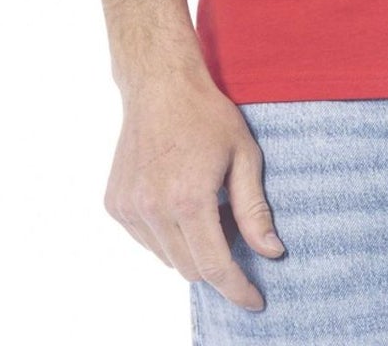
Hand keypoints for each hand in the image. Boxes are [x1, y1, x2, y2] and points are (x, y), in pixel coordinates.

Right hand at [104, 61, 284, 310]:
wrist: (159, 84)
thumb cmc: (207, 115)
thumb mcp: (244, 155)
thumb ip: (255, 209)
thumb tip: (271, 253)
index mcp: (188, 199)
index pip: (214, 267)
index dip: (237, 290)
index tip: (254, 303)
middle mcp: (153, 209)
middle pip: (190, 268)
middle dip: (217, 264)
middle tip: (234, 231)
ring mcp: (129, 208)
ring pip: (167, 258)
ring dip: (190, 248)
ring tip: (205, 206)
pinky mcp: (115, 204)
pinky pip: (147, 240)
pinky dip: (167, 235)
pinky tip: (177, 199)